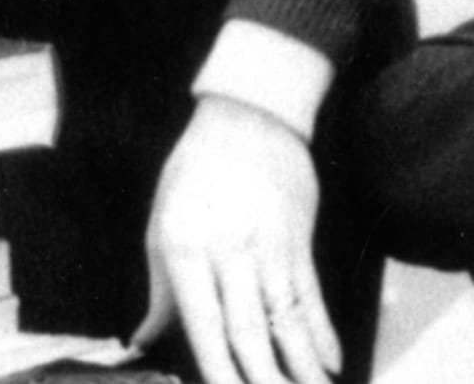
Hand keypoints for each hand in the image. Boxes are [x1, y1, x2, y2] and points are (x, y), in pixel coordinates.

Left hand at [136, 97, 336, 383]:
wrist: (251, 116)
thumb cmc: (195, 171)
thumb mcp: (162, 225)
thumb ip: (160, 291)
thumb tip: (142, 341)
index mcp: (188, 251)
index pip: (205, 323)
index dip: (218, 369)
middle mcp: (232, 253)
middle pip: (251, 329)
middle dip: (264, 379)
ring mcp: (271, 247)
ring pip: (287, 317)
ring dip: (302, 364)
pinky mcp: (300, 241)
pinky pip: (312, 294)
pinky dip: (323, 331)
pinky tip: (331, 360)